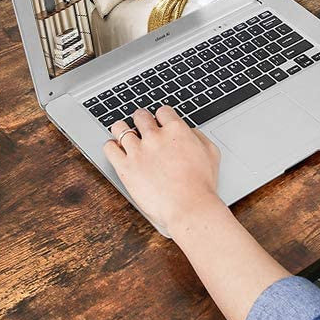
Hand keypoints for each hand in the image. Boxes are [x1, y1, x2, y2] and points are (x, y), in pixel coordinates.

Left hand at [104, 107, 222, 234]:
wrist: (190, 208)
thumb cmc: (202, 186)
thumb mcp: (211, 154)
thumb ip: (198, 137)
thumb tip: (188, 132)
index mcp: (176, 130)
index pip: (162, 111)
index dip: (161, 117)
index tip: (159, 123)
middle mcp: (155, 137)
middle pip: (140, 116)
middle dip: (141, 120)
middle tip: (141, 128)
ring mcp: (138, 151)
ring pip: (120, 128)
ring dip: (122, 130)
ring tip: (123, 135)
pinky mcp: (125, 167)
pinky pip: (109, 148)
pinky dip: (111, 146)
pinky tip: (116, 150)